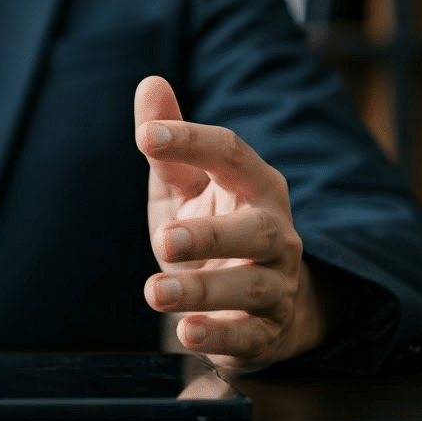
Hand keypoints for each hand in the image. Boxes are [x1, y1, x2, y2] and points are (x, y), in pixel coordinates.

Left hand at [134, 76, 327, 372]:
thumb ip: (170, 143)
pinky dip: (218, 337)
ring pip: (250, 288)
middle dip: (210, 234)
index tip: (145, 135)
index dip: (192, 141)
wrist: (263, 307)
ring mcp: (276, 284)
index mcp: (254, 186)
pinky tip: (186, 334)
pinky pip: (248, 336)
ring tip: (155, 292)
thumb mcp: (187, 188)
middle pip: (255, 230)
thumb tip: (149, 83)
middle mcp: (275, 233)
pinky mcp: (265, 331)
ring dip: (201, 290)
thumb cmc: (214, 232)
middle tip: (162, 239)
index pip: (232, 154)